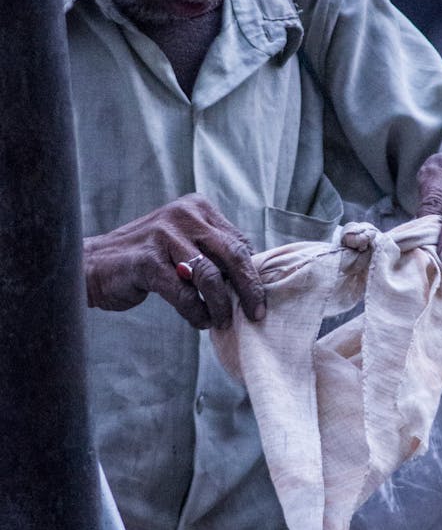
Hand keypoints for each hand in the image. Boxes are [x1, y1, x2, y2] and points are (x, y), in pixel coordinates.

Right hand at [84, 193, 264, 328]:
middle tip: (256, 313)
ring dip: (220, 305)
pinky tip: (200, 321)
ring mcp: (165, 235)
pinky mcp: (148, 260)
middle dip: (249, 288)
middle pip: (232, 254)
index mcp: (197, 208)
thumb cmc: (147, 258)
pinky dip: (196, 311)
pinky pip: (184, 293)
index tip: (259, 297)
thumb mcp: (183, 243)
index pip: (238, 241)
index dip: (252, 272)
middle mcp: (184, 215)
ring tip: (221, 321)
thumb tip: (251, 278)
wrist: (94, 265)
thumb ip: (213, 252)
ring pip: (209, 276)